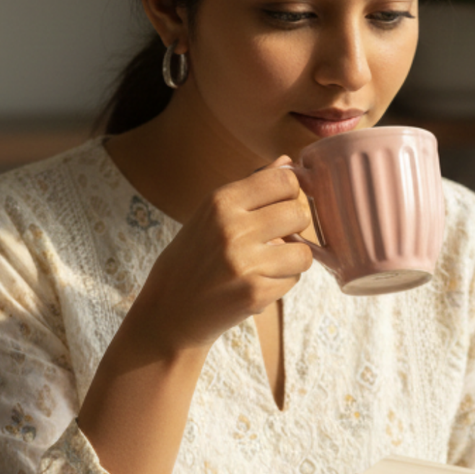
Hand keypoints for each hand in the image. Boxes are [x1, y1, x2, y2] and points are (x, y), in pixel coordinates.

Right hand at [127, 158, 313, 355]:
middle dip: (295, 228)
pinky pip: (294, 280)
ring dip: (292, 259)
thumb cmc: (193, 259)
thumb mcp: (212, 214)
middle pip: (300, 214)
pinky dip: (282, 283)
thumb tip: (288, 161)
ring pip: (304, 252)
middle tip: (277, 239)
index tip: (282, 206)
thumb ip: (251, 188)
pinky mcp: (256, 293)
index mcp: (221, 201)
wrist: (170, 312)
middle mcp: (233, 227)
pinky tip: (258, 284)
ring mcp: (245, 262)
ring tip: (268, 264)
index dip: (291, 194)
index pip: (284, 181)